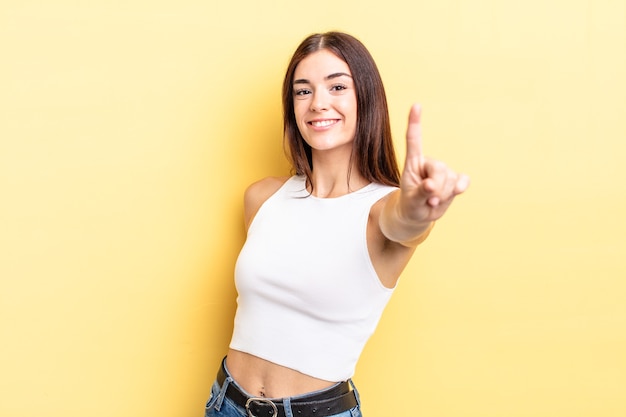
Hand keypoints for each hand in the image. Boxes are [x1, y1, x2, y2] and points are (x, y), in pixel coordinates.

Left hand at [400, 103, 469, 222]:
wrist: (420, 214)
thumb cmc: (411, 204)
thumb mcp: (411, 201)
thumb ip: (420, 192)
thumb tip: (432, 185)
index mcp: (413, 163)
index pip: (414, 140)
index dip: (415, 122)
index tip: (416, 105)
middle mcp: (429, 163)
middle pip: (439, 168)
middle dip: (436, 187)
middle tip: (428, 199)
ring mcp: (444, 171)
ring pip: (451, 179)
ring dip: (443, 195)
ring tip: (432, 201)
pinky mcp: (455, 180)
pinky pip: (463, 181)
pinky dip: (460, 187)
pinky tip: (457, 192)